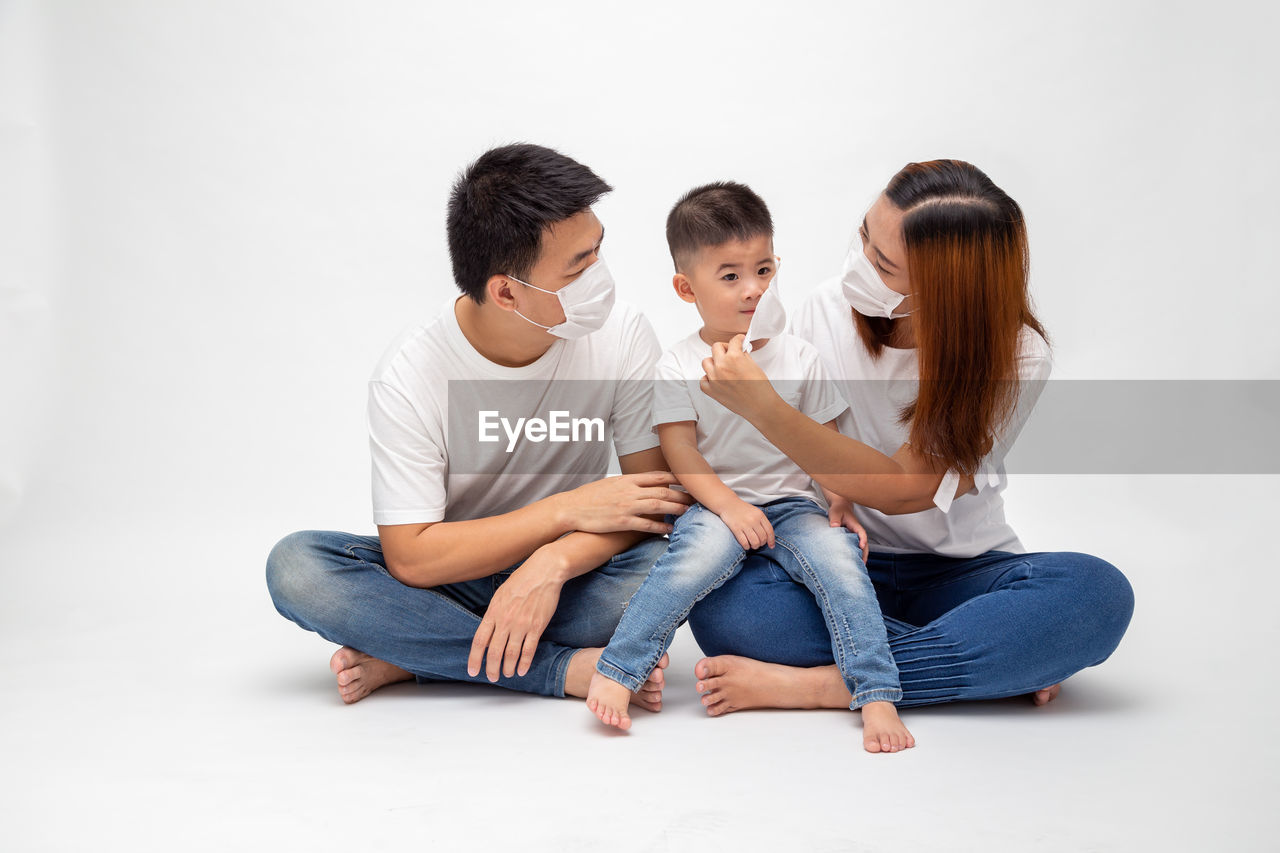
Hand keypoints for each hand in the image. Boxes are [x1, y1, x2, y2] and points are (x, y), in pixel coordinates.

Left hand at [467, 546, 566, 681]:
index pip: (479, 640)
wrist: (543, 572)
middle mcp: (505, 620)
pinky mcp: (537, 626)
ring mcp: (521, 624)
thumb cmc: (521, 580)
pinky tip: (522, 670)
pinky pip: (529, 649)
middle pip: (494, 651)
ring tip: (507, 674)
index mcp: (493, 612)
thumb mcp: (500, 594)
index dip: (474, 658)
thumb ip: (493, 613)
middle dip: (491, 668)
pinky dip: (524, 663)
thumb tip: (488, 629)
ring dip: (508, 668)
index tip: (473, 670)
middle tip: (492, 677)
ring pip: (511, 654)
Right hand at [562, 471, 691, 534]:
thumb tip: (641, 484)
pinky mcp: (622, 522)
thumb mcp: (609, 483)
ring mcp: (626, 506)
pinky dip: (660, 526)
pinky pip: (646, 524)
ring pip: (658, 506)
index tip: (688, 481)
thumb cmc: (588, 496)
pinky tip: (670, 529)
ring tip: (689, 512)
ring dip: (676, 509)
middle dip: (682, 495)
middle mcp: (629, 491)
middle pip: (663, 491)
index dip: (676, 478)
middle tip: (696, 499)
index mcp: (627, 479)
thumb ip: (627, 483)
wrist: (570, 508)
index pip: (657, 476)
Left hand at [699, 334, 777, 417]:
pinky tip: (716, 379)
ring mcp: (714, 379)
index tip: (739, 341)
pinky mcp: (711, 390)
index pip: (733, 341)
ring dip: (714, 362)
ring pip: (706, 362)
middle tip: (731, 353)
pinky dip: (708, 378)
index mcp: (734, 358)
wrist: (760, 405)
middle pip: (716, 347)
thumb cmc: (760, 387)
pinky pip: (703, 380)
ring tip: (723, 367)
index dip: (738, 340)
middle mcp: (721, 366)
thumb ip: (743, 355)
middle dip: (724, 348)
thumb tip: (739, 350)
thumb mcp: (753, 364)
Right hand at [717, 499, 774, 549]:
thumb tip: (768, 536)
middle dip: (762, 544)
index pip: (769, 530)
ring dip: (755, 546)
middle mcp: (753, 520)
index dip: (771, 540)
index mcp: (760, 515)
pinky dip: (746, 547)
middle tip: (758, 544)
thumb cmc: (742, 509)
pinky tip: (746, 546)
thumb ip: (762, 521)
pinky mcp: (736, 528)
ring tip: (753, 546)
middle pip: (763, 538)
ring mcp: (744, 524)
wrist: (728, 503)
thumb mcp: (755, 511)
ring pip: (755, 542)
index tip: (771, 546)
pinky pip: (744, 542)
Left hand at [828, 498, 868, 562]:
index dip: (862, 539)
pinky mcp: (851, 537)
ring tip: (860, 566)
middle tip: (863, 563)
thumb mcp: (835, 512)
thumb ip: (835, 519)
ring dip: (862, 555)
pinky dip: (857, 553)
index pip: (861, 533)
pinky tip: (854, 561)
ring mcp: (855, 535)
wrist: (840, 507)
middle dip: (865, 553)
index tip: (861, 546)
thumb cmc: (838, 510)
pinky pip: (856, 546)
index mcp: (855, 524)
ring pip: (861, 546)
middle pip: (864, 543)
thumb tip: (834, 526)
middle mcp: (857, 531)